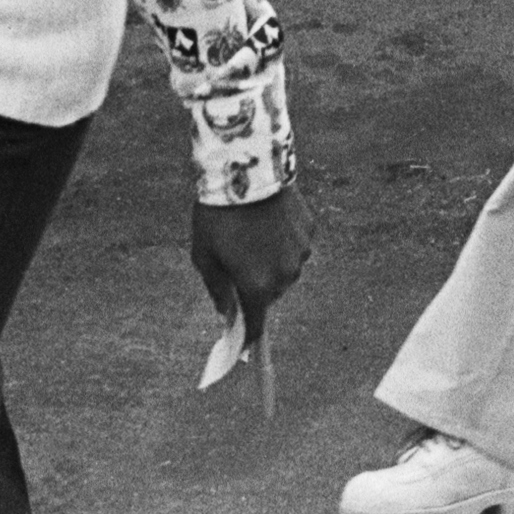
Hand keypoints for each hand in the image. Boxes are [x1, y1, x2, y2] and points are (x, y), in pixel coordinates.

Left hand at [191, 187, 313, 345]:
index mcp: (257, 286)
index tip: (245, 345)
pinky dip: (285, 240)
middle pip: (271, 294)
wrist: (245, 168)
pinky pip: (297, 244)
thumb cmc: (218, 214)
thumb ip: (217, 289)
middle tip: (238, 262)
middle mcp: (284, 275)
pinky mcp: (309, 229)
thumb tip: (226, 313)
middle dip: (256, 286)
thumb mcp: (204, 254)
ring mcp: (300, 251)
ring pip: (286, 269)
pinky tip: (269, 220)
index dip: (250, 336)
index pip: (256, 324)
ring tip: (254, 235)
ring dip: (273, 262)